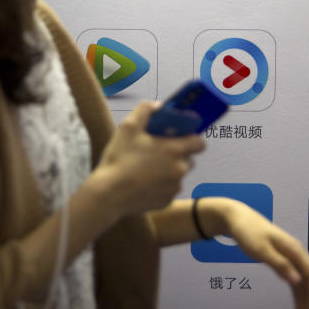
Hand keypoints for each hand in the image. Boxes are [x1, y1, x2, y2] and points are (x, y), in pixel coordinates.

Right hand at [95, 101, 205, 216]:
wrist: (109, 194)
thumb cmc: (120, 158)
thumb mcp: (128, 126)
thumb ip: (145, 110)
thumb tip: (158, 106)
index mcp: (175, 150)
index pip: (200, 143)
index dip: (192, 138)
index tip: (178, 137)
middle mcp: (180, 170)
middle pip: (189, 159)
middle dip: (178, 155)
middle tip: (158, 152)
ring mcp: (174, 188)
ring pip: (178, 175)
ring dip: (169, 171)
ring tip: (147, 169)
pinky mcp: (167, 202)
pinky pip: (168, 190)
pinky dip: (161, 186)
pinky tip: (143, 184)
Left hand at [211, 198, 308, 308]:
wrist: (236, 218)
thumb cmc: (248, 231)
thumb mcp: (261, 249)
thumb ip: (279, 264)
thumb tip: (297, 281)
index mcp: (294, 250)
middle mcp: (296, 254)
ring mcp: (291, 258)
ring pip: (303, 284)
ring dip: (304, 302)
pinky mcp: (283, 261)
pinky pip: (295, 281)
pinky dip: (296, 296)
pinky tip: (295, 308)